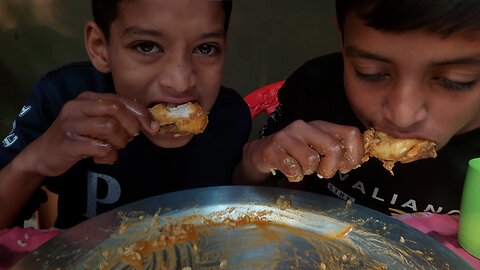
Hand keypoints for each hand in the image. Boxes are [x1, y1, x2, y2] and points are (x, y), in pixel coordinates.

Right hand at [20, 91, 158, 176]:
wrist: (42, 155)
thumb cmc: (76, 138)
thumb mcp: (94, 122)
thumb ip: (116, 117)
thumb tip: (146, 122)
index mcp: (87, 98)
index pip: (121, 99)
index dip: (142, 113)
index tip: (153, 127)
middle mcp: (77, 106)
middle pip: (117, 109)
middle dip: (131, 126)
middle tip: (130, 139)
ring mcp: (71, 123)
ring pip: (110, 127)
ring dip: (119, 142)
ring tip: (113, 148)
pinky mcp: (68, 142)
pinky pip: (100, 147)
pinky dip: (108, 155)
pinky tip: (102, 158)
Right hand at [243, 120, 363, 181]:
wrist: (260, 153)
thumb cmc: (293, 153)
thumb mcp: (317, 147)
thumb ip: (336, 151)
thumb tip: (356, 161)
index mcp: (320, 125)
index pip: (350, 133)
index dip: (354, 153)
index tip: (346, 166)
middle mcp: (304, 127)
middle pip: (334, 147)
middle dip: (331, 168)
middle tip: (323, 172)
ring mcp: (287, 136)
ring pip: (312, 160)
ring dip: (308, 172)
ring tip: (301, 169)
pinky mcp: (273, 149)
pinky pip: (293, 169)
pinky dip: (294, 176)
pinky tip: (290, 172)